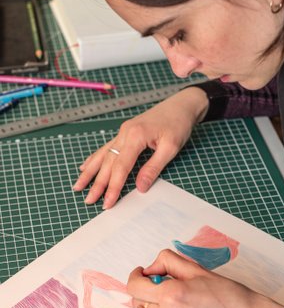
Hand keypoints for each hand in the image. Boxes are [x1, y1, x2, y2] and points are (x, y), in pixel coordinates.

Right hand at [72, 87, 208, 208]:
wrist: (181, 104)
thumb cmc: (178, 123)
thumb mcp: (171, 147)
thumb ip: (153, 167)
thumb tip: (140, 187)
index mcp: (135, 136)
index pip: (120, 167)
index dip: (113, 186)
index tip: (107, 203)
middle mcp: (125, 133)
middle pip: (108, 162)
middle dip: (97, 183)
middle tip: (89, 200)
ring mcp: (123, 131)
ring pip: (103, 154)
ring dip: (90, 172)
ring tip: (78, 186)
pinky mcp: (125, 132)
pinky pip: (106, 147)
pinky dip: (95, 158)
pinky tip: (85, 166)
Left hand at [127, 250, 283, 307]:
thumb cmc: (228, 294)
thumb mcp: (197, 269)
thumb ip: (169, 262)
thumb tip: (151, 268)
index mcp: (171, 295)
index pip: (134, 287)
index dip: (136, 276)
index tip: (143, 272)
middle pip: (137, 301)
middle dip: (145, 289)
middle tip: (163, 283)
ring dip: (153, 305)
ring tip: (176, 298)